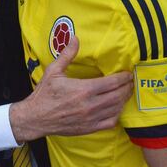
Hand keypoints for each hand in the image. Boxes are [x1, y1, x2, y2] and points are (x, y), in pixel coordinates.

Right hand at [9, 36, 132, 142]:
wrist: (36, 118)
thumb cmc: (44, 94)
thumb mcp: (54, 71)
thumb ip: (67, 54)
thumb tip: (75, 38)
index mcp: (83, 89)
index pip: (111, 83)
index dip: (123, 77)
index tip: (128, 73)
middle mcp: (90, 105)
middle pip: (117, 95)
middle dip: (127, 87)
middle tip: (131, 81)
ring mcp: (91, 118)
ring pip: (116, 109)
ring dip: (124, 100)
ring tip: (127, 92)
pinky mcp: (89, 128)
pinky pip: (110, 122)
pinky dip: (117, 114)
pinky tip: (117, 108)